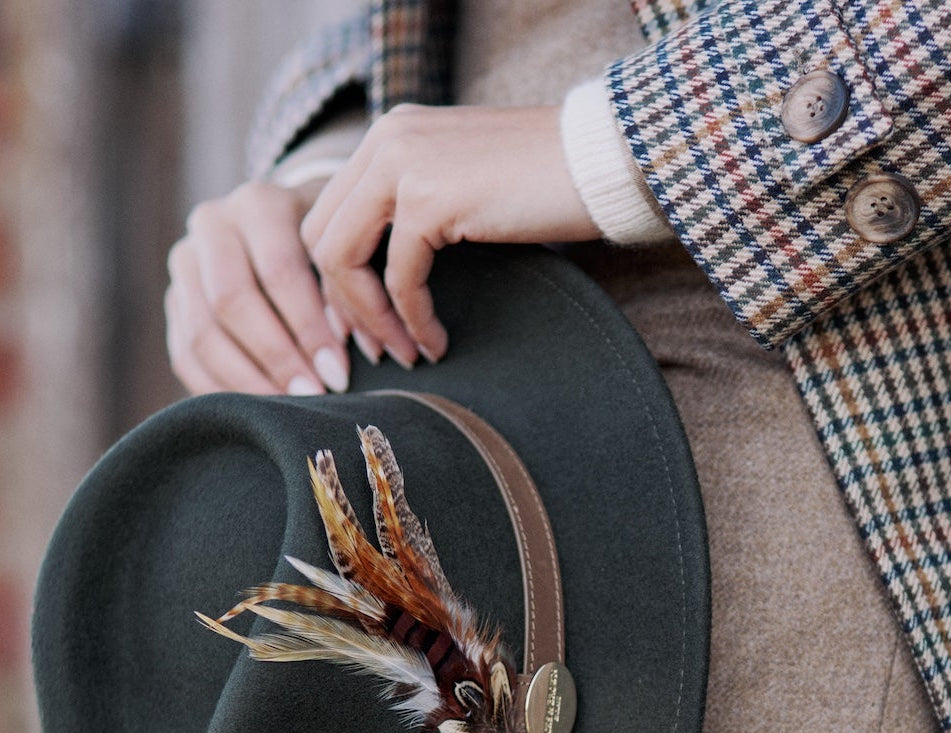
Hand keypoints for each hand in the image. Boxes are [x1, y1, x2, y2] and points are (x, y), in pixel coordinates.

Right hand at [165, 179, 358, 396]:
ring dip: (247, 380)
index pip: (279, 272)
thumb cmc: (335, 247)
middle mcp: (212, 224)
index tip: (339, 375)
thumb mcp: (347, 252)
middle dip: (277, 357)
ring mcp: (185, 262)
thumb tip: (340, 356)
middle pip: (232, 301)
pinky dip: (219, 389)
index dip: (309, 329)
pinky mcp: (174, 301)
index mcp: (260, 204)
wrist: (293, 227)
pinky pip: (186, 354)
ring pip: (202, 332)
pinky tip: (254, 415)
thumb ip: (343, 292)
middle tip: (312, 397)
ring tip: (285, 412)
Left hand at [301, 105, 598, 365]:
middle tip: (378, 350)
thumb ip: (420, 208)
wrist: (602, 159)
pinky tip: (437, 342)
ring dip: (372, 319)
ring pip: (344, 258)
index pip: (329, 212)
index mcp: (390, 135)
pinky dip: (413, 319)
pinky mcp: (428, 198)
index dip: (339, 280)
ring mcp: (402, 164)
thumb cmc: (551, 182)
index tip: (368, 326)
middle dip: (345, 305)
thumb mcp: (466, 185)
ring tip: (407, 354)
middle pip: (322, 237)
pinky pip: (400, 278)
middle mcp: (385, 141)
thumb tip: (391, 273)